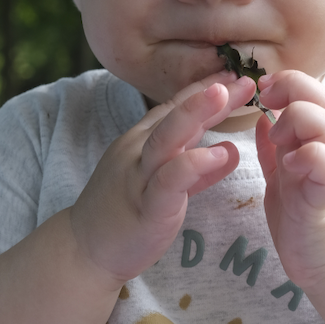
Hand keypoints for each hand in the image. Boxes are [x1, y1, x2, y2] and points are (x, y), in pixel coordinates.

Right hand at [70, 72, 256, 286]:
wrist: (83, 251)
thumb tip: (232, 150)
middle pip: (173, 114)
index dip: (203, 88)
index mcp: (142, 143)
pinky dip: (194, 164)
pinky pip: (169, 180)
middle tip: (241, 76)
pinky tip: (221, 154)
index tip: (235, 72)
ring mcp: (139, 177)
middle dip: (206, 92)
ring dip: (195, 113)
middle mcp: (138, 152)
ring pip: (166, 138)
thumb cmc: (125, 215)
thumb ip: (198, 169)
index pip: (175, 107)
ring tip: (224, 94)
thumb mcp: (165, 185)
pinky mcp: (146, 206)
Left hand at [255, 71, 324, 290]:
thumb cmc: (300, 212)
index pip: (313, 89)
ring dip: (301, 121)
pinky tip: (290, 164)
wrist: (319, 255)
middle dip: (295, 90)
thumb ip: (272, 145)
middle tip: (268, 104)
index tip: (262, 90)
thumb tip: (261, 116)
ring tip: (279, 139)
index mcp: (311, 138)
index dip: (289, 80)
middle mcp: (324, 148)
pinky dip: (311, 158)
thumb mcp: (280, 172)